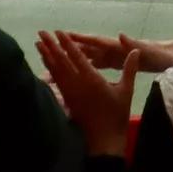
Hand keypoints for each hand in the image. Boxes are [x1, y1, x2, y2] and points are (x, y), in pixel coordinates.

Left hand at [37, 28, 136, 156]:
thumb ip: (130, 69)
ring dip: (46, 56)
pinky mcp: (67, 100)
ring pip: (56, 70)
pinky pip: (56, 81)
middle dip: (51, 45)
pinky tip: (44, 63)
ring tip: (38, 43)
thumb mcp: (126, 90)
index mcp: (92, 79)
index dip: (67, 43)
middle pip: (61, 61)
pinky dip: (49, 70)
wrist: (104, 139)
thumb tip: (134, 50)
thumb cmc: (117, 114)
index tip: (58, 32)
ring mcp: (70, 92)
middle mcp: (78, 84)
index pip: (77, 57)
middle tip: (41, 31)